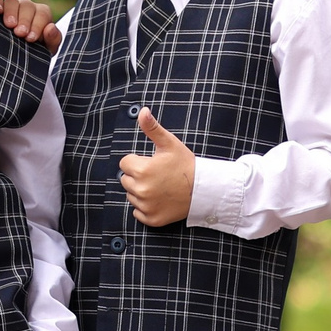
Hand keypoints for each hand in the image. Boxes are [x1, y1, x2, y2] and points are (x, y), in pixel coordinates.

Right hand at [0, 0, 62, 51]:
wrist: (18, 59)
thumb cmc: (35, 52)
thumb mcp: (47, 49)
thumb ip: (53, 39)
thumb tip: (50, 28)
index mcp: (41, 14)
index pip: (42, 14)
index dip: (37, 25)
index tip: (31, 38)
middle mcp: (27, 8)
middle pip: (27, 6)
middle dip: (24, 20)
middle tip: (20, 33)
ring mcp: (11, 7)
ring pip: (12, 1)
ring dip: (11, 12)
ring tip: (9, 25)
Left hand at [119, 108, 194, 225]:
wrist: (204, 189)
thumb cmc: (186, 164)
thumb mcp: (169, 143)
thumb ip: (152, 128)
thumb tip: (142, 111)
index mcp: (141, 170)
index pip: (125, 163)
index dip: (138, 161)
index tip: (152, 163)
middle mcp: (141, 189)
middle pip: (126, 180)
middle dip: (138, 176)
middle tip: (158, 175)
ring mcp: (146, 206)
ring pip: (131, 196)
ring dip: (141, 191)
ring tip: (160, 186)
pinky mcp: (151, 219)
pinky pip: (138, 213)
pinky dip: (146, 207)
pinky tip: (160, 199)